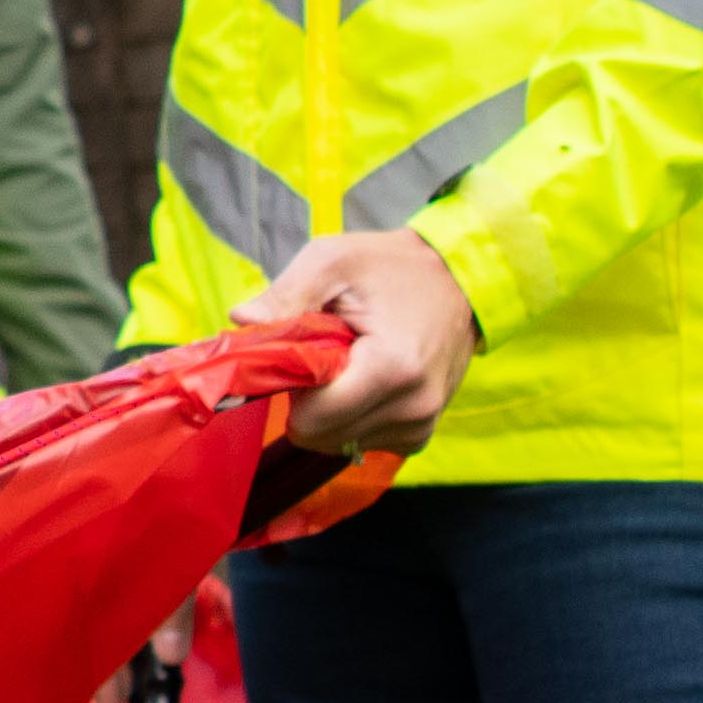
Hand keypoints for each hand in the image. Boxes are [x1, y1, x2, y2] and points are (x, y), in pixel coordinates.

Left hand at [236, 232, 480, 454]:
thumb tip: (240, 322)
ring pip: (339, 442)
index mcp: (391, 370)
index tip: (304, 352)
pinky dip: (352, 416)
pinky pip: (363, 441)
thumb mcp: (332, 261)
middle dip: (308, 399)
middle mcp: (411, 408)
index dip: (292, 387)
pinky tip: (365, 379)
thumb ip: (285, 296)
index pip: (313, 419)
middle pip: (321, 435)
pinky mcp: (421, 434)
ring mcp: (420, 426)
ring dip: (330, 408)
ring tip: (351, 360)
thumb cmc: (392, 266)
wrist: (462, 279)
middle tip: (324, 353)